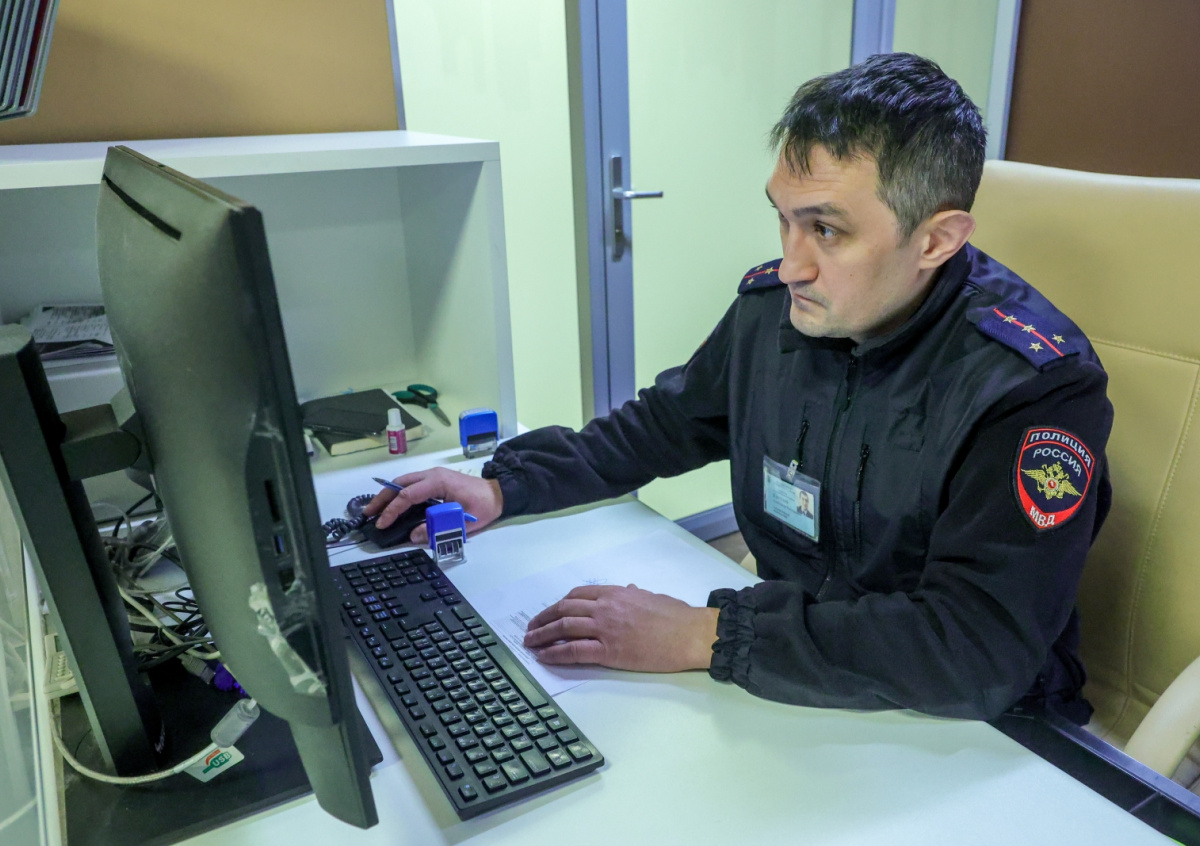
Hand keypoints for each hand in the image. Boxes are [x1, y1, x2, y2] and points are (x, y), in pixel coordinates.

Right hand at [362, 467, 502, 543]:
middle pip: (399, 484)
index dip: (392, 510)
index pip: (407, 495)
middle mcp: (432, 475)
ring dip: (388, 496)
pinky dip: (397, 494)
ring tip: (375, 511)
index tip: (382, 524)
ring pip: (403, 482)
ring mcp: (432, 476)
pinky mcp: (434, 480)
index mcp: (438, 481)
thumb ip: (437, 528)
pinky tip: (391, 505)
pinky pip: (410, 485)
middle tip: (368, 514)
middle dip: (382, 499)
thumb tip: (413, 535)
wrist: (498, 494)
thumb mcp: (462, 521)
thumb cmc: (483, 506)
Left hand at [523, 584, 718, 672]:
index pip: (578, 595)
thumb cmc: (677, 616)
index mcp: (615, 593)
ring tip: (530, 643)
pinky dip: (555, 653)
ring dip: (542, 635)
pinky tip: (544, 657)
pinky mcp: (609, 651)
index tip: (551, 612)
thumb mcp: (652, 597)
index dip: (559, 604)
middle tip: (531, 628)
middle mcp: (605, 607)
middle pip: (564, 609)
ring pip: (563, 628)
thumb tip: (629, 589)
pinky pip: (574, 650)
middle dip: (543, 619)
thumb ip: (635, 594)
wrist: (690, 633)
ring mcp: (605, 628)